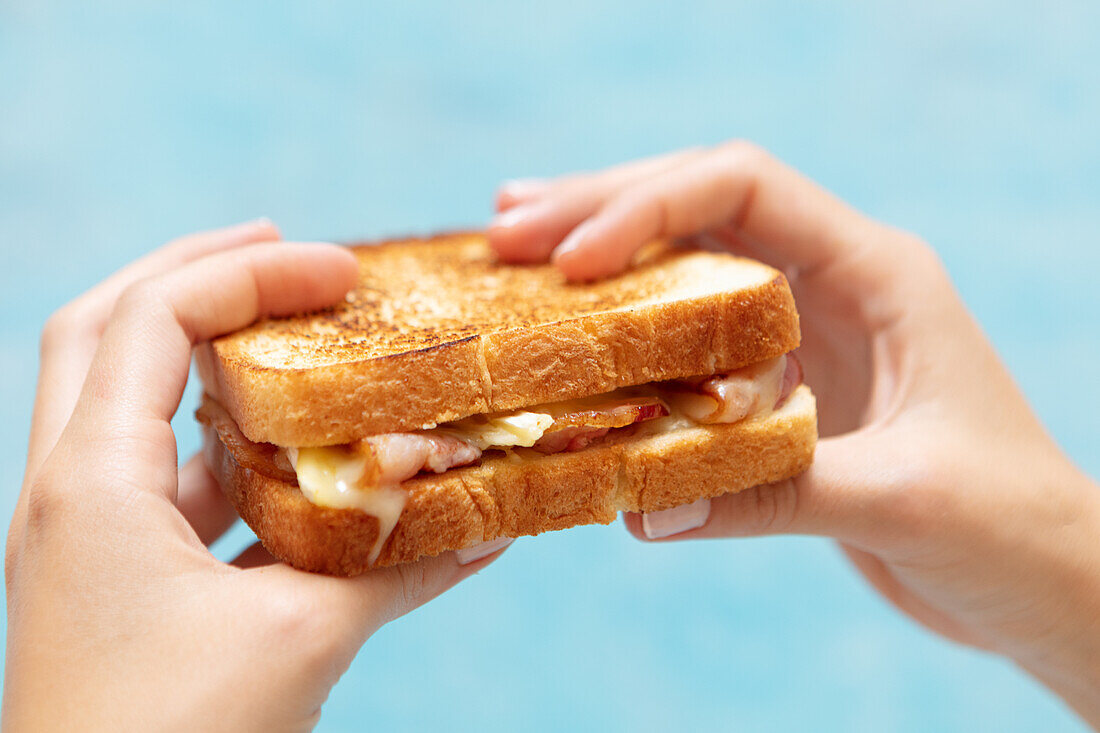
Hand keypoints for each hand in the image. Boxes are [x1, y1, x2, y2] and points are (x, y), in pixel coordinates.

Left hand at [4, 221, 504, 731]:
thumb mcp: (301, 642)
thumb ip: (397, 571)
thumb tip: (490, 528)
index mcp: (93, 485)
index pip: (155, 319)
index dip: (250, 274)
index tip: (343, 272)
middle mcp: (73, 494)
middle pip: (104, 330)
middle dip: (192, 273)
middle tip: (282, 250)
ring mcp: (89, 538)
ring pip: (127, 403)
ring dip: (205, 358)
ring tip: (294, 337)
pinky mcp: (118, 581)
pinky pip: (165, 480)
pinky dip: (226, 446)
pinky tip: (298, 459)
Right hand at [489, 143, 1099, 724]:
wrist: (1037, 575)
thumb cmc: (1004, 526)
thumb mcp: (902, 499)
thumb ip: (776, 493)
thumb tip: (642, 506)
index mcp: (876, 272)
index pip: (747, 188)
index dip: (650, 207)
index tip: (572, 258)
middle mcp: (832, 280)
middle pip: (701, 206)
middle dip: (601, 210)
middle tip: (507, 230)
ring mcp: (803, 327)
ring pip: (687, 259)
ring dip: (602, 248)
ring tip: (511, 242)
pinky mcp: (780, 379)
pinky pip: (688, 333)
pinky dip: (624, 324)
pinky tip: (569, 328)